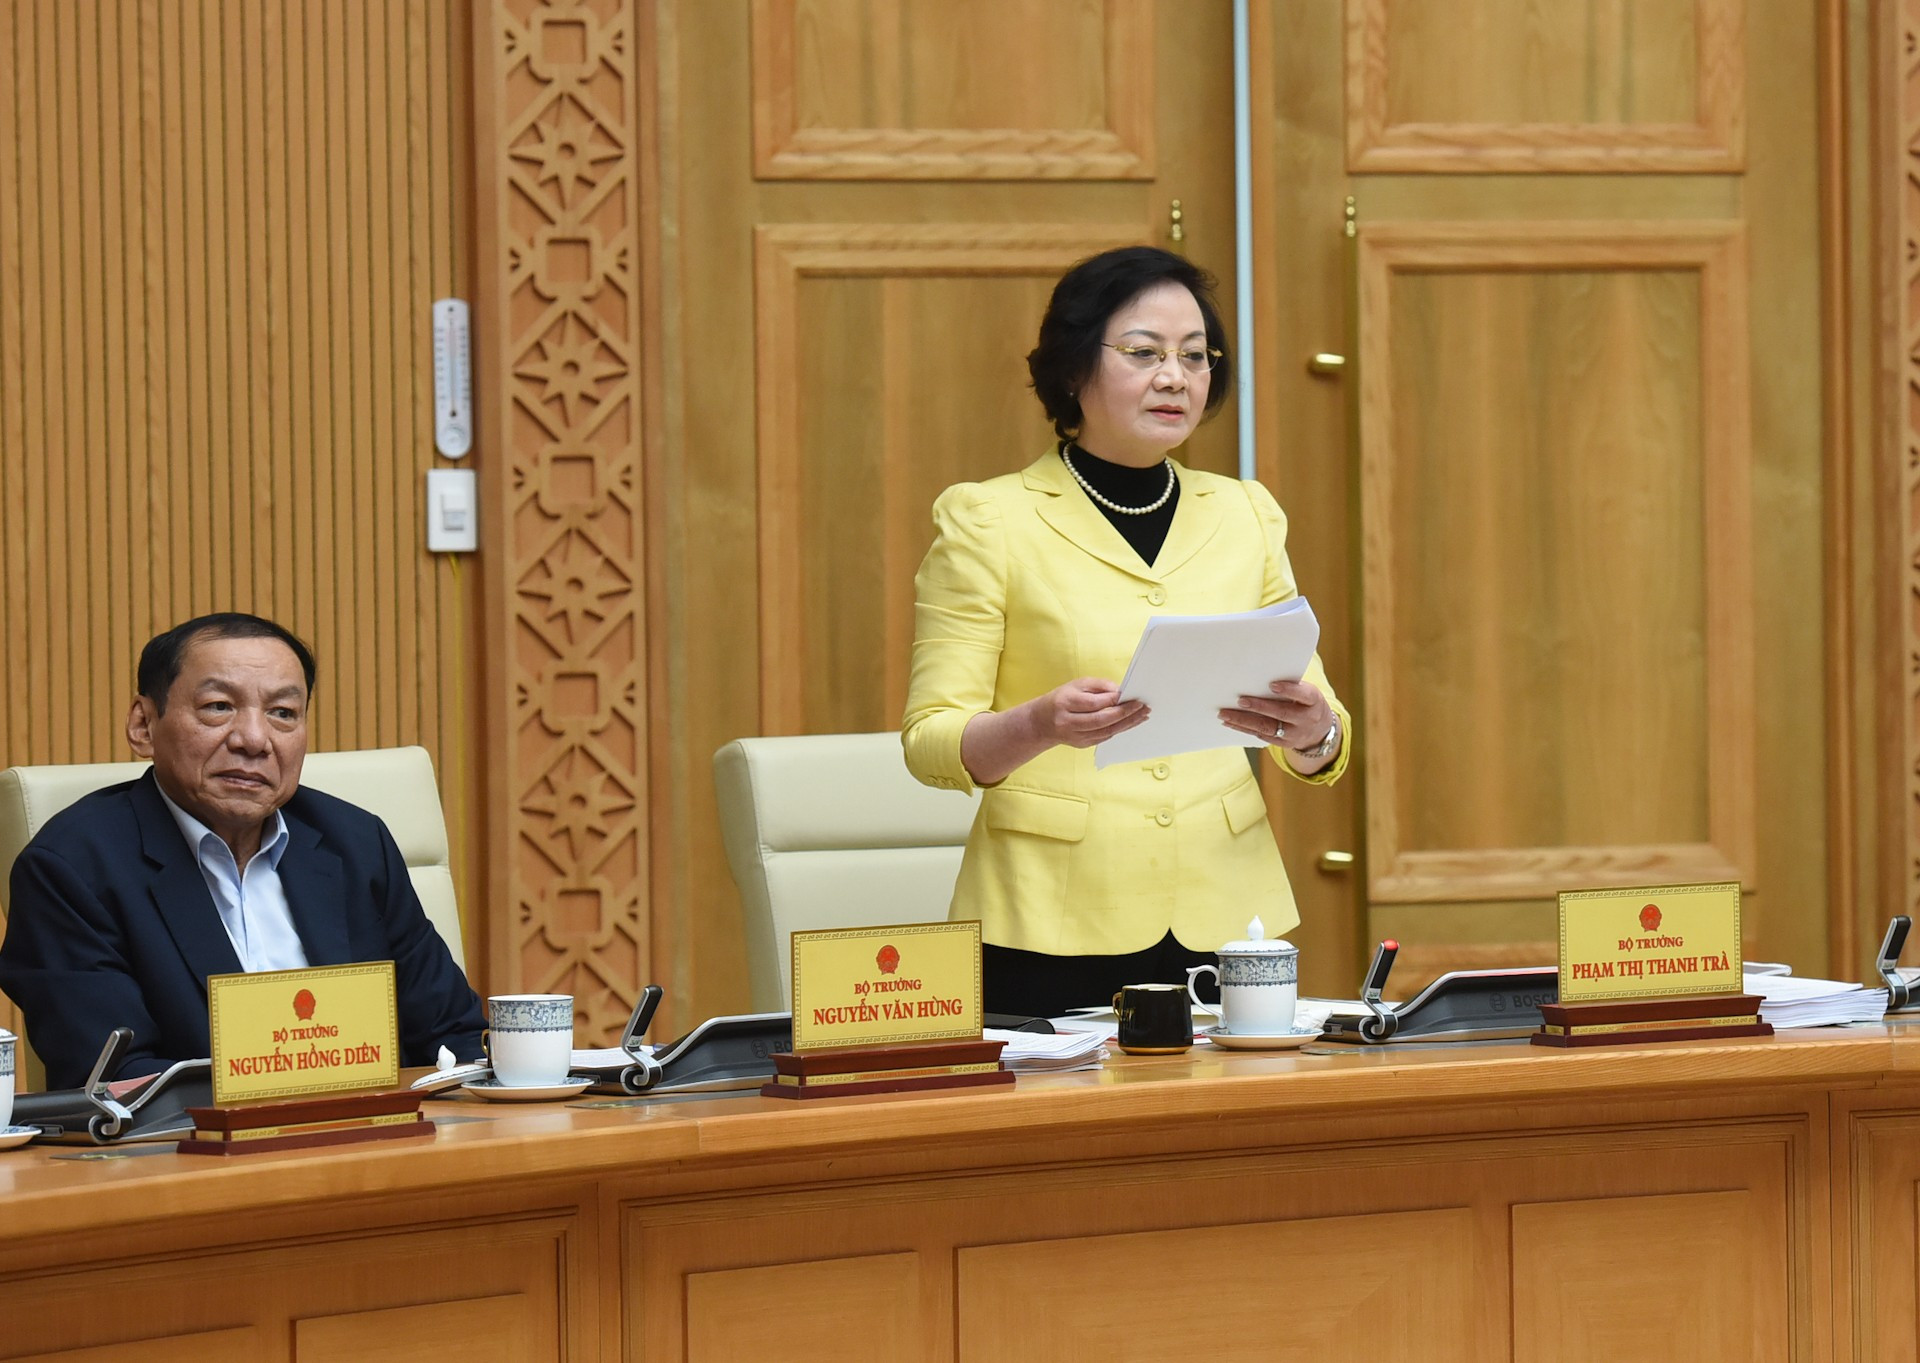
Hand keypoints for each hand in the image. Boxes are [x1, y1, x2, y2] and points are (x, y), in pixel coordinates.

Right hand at [1028, 678, 1148, 749]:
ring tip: (1142, 715)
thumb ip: (1099, 686)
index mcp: (1065, 703)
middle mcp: (1068, 722)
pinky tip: (1131, 722)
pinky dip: (1119, 729)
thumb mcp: (1077, 685)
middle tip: (1142, 707)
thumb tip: (1120, 692)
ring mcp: (1075, 736)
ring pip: (1105, 732)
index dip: (1114, 701)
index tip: (1132, 696)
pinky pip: (1104, 737)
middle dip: (1125, 714)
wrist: (1042, 722)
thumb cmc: (1062, 699)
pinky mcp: (1081, 744)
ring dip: (1127, 724)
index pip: (1093, 703)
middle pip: (1101, 720)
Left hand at [1219, 680, 1331, 750]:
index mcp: (1314, 701)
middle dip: (1259, 707)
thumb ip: (1290, 686)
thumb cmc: (1306, 702)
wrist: (1319, 730)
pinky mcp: (1283, 743)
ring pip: (1267, 727)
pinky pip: (1261, 736)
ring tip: (1225, 714)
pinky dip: (1244, 728)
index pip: (1303, 695)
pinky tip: (1230, 722)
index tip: (1272, 685)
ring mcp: (1294, 734)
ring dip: (1243, 720)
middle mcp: (1306, 719)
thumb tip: (1259, 676)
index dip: (1288, 690)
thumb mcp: (1307, 692)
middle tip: (1240, 700)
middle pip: (1281, 713)